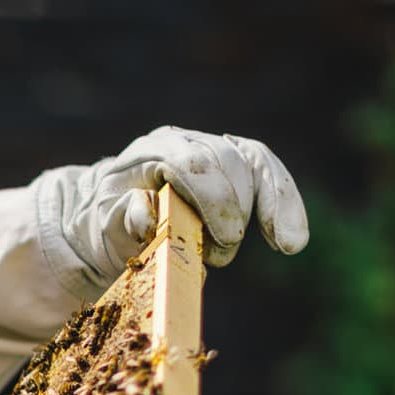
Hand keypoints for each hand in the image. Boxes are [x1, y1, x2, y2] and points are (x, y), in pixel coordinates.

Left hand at [44, 127, 309, 274]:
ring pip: (254, 160)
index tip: (227, 238)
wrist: (109, 216)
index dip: (216, 198)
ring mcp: (209, 146)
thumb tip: (145, 211)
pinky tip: (291, 239)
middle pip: (226, 160)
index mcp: (149, 152)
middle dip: (236, 209)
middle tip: (221, 255)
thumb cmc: (106, 225)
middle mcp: (181, 140)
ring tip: (286, 244)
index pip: (191, 161)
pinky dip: (283, 202)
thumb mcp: (103, 229)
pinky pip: (266, 171)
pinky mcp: (232, 161)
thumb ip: (122, 219)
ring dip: (275, 202)